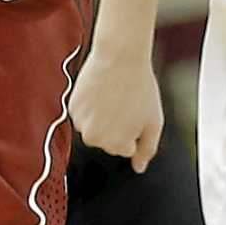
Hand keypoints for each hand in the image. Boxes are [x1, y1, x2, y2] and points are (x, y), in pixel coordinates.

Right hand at [71, 46, 163, 171]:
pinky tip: (100, 92)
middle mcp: (95, 138)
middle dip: (116, 127)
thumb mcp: (154, 122)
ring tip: (113, 96)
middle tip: (124, 104)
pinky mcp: (71, 108)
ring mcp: (80, 123)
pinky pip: (82, 115)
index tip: (135, 113)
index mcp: (116, 144)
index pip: (125, 148)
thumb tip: (138, 167)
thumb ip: (147, 149)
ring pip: (93, 128)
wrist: (119, 57)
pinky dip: (90, 107)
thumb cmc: (139, 86)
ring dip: (101, 118)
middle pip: (107, 140)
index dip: (132, 130)